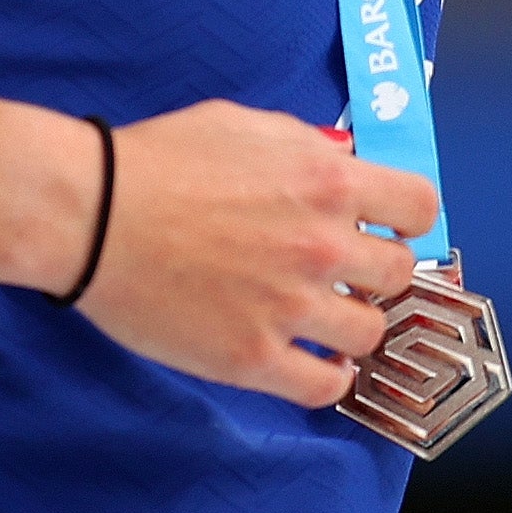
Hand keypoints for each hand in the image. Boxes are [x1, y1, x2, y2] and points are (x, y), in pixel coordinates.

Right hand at [72, 99, 430, 402]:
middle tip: (344, 272)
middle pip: (399, 274)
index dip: (405, 218)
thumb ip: (307, 146)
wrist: (92, 214)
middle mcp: (323, 245)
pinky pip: (324, 387)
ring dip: (352, 324)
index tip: (387, 226)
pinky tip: (313, 361)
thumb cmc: (157, 160)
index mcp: (327, 181)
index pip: (419, 207)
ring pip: (369, 332)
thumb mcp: (244, 126)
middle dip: (375, 270)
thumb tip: (346, 161)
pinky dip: (328, 377)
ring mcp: (291, 307)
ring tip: (323, 317)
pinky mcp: (253, 357)